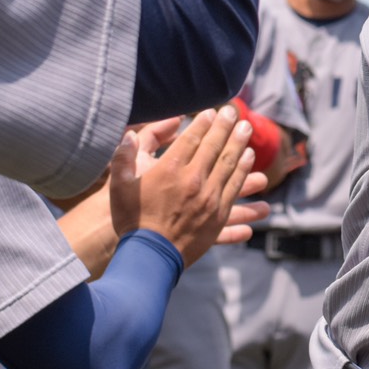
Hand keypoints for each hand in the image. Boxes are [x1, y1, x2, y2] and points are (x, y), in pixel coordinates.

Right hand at [109, 107, 262, 265]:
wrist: (149, 258)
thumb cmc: (131, 220)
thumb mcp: (119, 186)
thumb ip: (123, 157)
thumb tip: (129, 135)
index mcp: (170, 169)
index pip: (193, 138)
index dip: (204, 123)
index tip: (212, 111)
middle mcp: (193, 180)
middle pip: (214, 147)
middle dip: (225, 126)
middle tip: (235, 112)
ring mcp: (209, 198)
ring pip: (229, 164)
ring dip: (239, 144)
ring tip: (246, 130)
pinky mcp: (218, 215)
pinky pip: (234, 187)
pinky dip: (243, 170)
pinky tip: (249, 159)